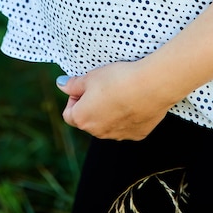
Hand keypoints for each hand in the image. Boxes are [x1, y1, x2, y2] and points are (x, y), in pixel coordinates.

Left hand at [56, 60, 172, 140]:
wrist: (151, 86)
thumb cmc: (117, 79)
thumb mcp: (91, 76)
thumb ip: (73, 84)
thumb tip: (61, 84)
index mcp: (82, 118)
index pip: (69, 113)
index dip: (75, 97)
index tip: (86, 86)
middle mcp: (98, 132)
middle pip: (88, 120)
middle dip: (92, 105)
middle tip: (104, 87)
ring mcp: (118, 136)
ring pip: (107, 124)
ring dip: (109, 111)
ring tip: (121, 92)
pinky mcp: (137, 135)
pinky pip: (126, 126)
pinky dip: (127, 116)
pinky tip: (134, 101)